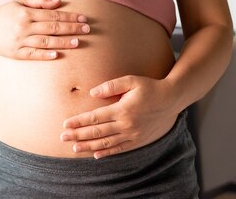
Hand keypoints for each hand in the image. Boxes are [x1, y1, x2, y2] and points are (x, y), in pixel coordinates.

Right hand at [0, 0, 89, 59]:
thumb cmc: (2, 14)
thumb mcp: (18, 2)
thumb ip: (38, 1)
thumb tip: (59, 3)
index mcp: (25, 13)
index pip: (53, 15)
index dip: (70, 16)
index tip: (83, 18)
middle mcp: (23, 26)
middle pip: (52, 28)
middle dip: (71, 28)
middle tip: (87, 29)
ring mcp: (19, 41)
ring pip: (46, 42)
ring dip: (63, 42)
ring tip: (78, 42)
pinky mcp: (15, 53)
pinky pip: (33, 54)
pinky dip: (45, 55)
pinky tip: (57, 55)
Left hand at [60, 75, 179, 158]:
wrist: (172, 100)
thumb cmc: (150, 87)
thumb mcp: (131, 80)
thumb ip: (111, 86)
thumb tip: (92, 93)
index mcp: (122, 110)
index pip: (94, 118)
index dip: (78, 121)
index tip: (65, 124)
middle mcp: (126, 125)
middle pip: (97, 132)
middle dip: (78, 135)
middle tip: (62, 137)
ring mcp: (133, 135)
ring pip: (106, 143)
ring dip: (89, 146)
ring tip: (74, 148)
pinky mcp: (139, 141)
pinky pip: (120, 149)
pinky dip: (107, 152)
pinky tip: (96, 155)